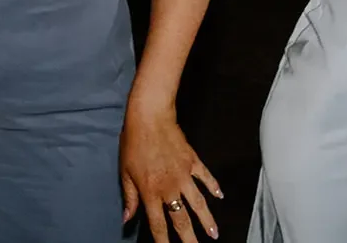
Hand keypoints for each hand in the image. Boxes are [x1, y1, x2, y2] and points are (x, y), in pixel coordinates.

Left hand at [120, 106, 220, 241]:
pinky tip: (220, 196)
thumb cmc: (133, 143)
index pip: (158, 224)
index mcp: (151, 192)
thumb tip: (126, 218)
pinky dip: (214, 187)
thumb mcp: (125, 172)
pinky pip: (205, 177)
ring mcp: (184, 175)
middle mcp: (170, 188)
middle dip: (189, 239)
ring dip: (207, 220)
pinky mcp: (192, 161)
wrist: (150, 117)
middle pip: (182, 219)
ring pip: (199, 203)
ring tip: (214, 234)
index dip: (163, 241)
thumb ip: (129, 197)